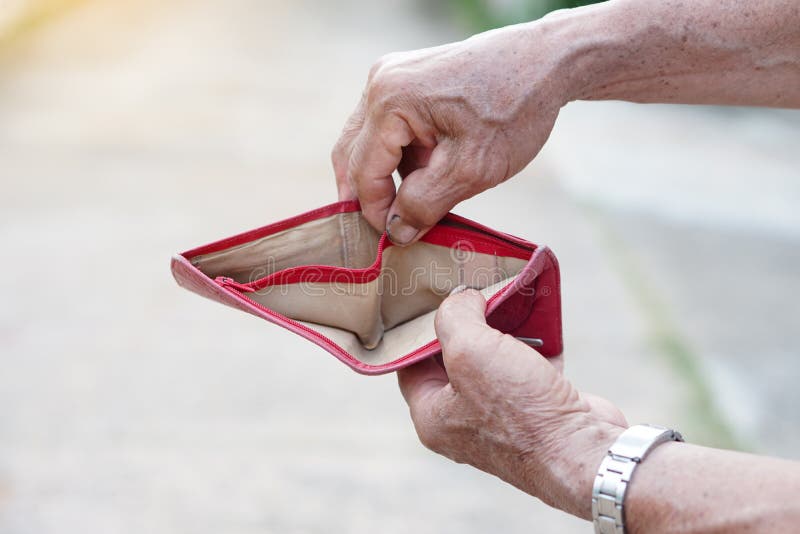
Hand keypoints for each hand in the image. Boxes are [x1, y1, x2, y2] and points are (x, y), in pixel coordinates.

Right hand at [332, 23, 567, 244]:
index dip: (374, 212)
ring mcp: (392, 77)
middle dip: (368, 196)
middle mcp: (381, 82)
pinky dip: (400, 159)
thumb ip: (426, 204)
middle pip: (352, 155)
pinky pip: (387, 129)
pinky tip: (426, 177)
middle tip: (387, 232)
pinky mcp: (406, 80)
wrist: (546, 62)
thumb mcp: (472, 169)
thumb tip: (395, 231)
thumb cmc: (515, 109)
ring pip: (368, 143)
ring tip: (415, 205)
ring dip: (386, 178)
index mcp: (390, 100)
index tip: (393, 242)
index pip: (363, 171)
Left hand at [397, 289, 627, 518]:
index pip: (410, 365)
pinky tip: (538, 316)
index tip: (433, 298)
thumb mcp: (470, 349)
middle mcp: (462, 422)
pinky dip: (534, 342)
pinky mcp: (537, 411)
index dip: (419, 329)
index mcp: (433, 417)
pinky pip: (528, 367)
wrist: (584, 452)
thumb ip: (455, 316)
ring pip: (494, 361)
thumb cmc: (520, 411)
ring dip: (502, 329)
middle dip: (466, 324)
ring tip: (505, 295)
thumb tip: (462, 298)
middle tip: (472, 291)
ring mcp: (502, 419)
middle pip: (453, 360)